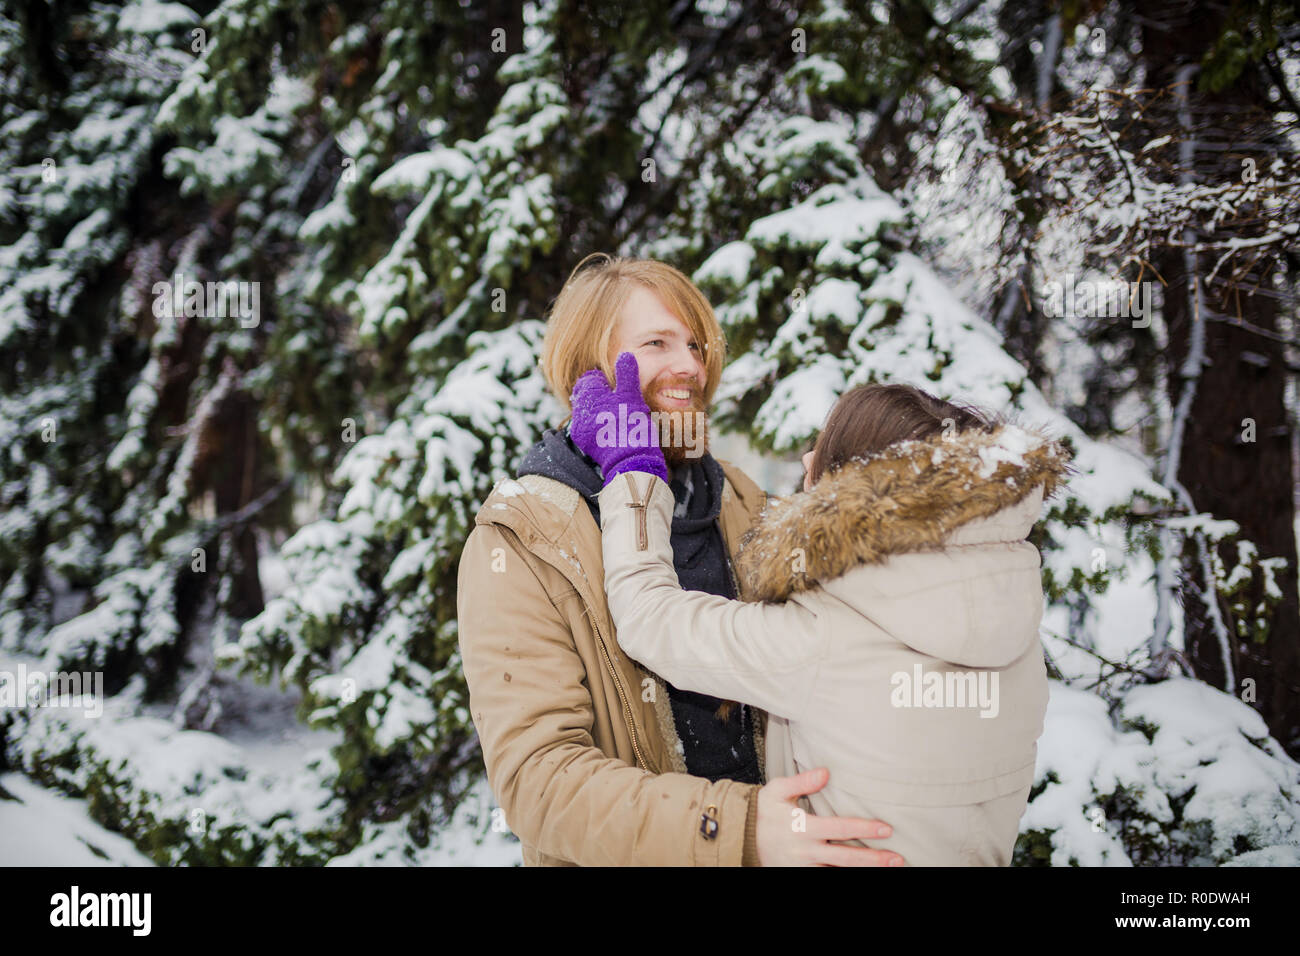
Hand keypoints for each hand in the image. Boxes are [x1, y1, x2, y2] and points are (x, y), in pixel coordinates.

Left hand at [569, 351, 667, 484]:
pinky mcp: (584, 442)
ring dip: (599, 410)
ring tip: (617, 414)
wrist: (630, 460)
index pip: (591, 378)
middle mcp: (579, 410)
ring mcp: (580, 427)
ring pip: (587, 411)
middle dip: (600, 394)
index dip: (605, 379)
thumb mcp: (631, 395)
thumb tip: (625, 355)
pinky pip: (588, 427)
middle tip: (617, 399)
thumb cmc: (632, 424)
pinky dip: (598, 424)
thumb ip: (626, 374)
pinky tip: (611, 427)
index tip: (616, 385)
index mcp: (588, 394)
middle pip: (587, 395)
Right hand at [755, 767, 903, 865]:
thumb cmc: (765, 811)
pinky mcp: (801, 875)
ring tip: (890, 869)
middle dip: (873, 859)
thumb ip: (801, 781)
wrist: (743, 838)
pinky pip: (827, 877)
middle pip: (846, 858)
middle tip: (897, 858)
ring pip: (839, 872)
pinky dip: (846, 876)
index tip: (886, 829)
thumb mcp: (777, 790)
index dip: (864, 829)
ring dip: (865, 871)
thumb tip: (826, 772)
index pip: (840, 829)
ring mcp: (805, 868)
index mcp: (803, 828)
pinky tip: (865, 873)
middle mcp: (806, 851)